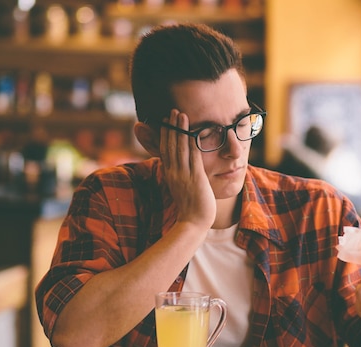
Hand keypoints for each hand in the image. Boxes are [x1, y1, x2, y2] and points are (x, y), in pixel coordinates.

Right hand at [160, 109, 215, 228]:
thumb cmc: (190, 207)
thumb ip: (178, 175)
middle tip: (172, 111)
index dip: (165, 134)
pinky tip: (193, 132)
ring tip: (181, 115)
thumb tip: (176, 167)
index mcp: (170, 174)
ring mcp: (184, 174)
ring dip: (181, 130)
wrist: (193, 222)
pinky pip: (193, 156)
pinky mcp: (195, 178)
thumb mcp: (180, 187)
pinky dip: (192, 143)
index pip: (165, 149)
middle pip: (171, 145)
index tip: (166, 121)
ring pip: (180, 147)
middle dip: (172, 127)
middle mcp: (174, 172)